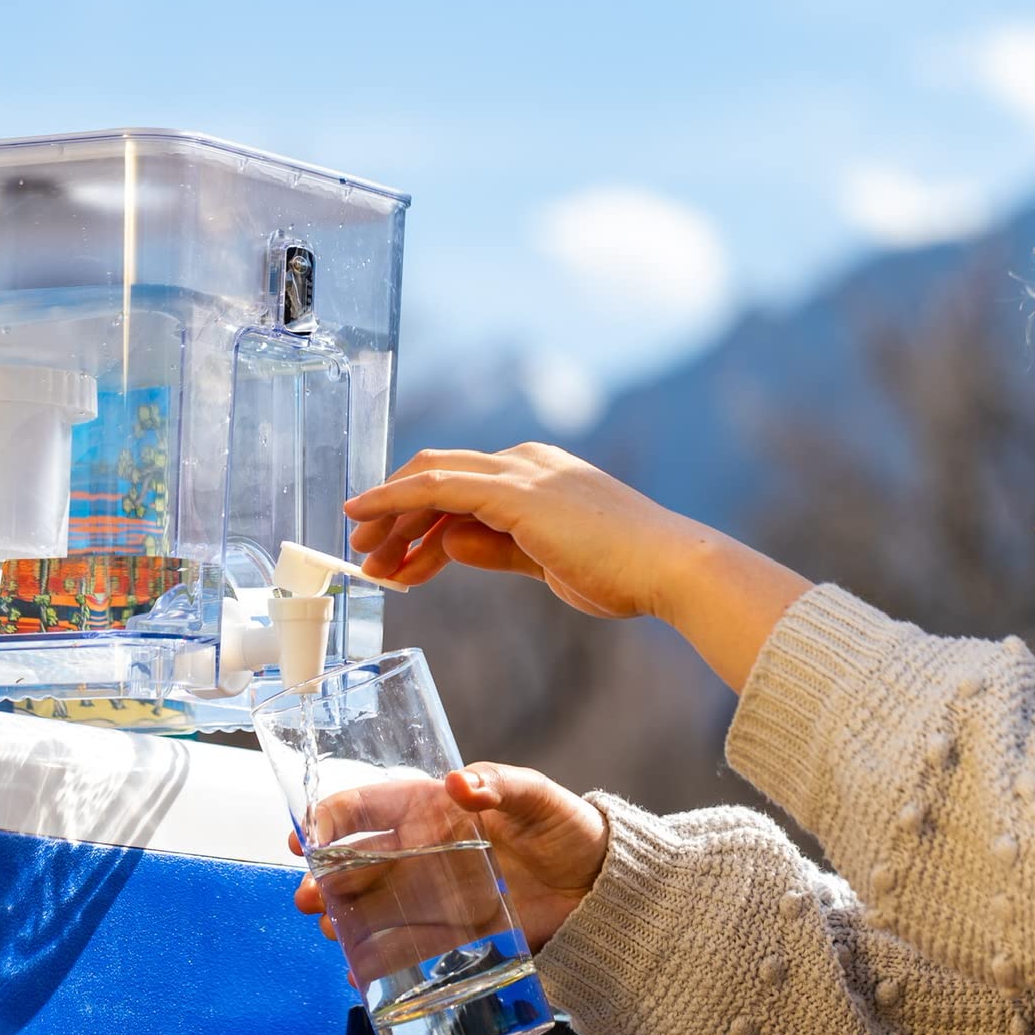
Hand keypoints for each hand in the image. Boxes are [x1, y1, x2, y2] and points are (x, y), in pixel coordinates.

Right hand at [291, 762, 608, 961]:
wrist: (600, 888)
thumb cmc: (567, 829)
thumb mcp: (537, 798)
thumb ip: (501, 785)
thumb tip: (460, 783)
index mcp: (430, 809)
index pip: (364, 807)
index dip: (327, 819)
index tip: (305, 837)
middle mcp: (420, 853)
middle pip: (354, 864)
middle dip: (321, 878)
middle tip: (308, 898)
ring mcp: (432, 896)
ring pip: (369, 908)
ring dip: (341, 920)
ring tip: (330, 932)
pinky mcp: (451, 935)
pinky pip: (403, 949)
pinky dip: (376, 962)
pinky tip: (359, 973)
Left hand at [345, 443, 707, 618]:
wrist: (670, 568)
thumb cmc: (626, 572)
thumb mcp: (547, 562)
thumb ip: (498, 548)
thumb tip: (450, 541)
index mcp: (541, 475)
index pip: (464, 490)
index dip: (421, 524)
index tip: (400, 561)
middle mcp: (527, 462)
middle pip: (438, 476)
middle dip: (394, 516)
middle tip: (366, 556)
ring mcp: (520, 472)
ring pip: (430, 479)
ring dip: (389, 518)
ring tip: (364, 559)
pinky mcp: (514, 492)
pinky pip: (435, 487)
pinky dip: (393, 501)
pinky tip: (366, 518)